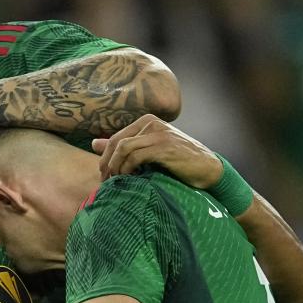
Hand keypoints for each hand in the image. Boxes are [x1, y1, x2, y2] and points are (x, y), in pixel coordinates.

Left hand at [93, 114, 222, 186]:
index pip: (115, 138)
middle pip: (116, 142)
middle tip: (106, 181)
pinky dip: (128, 169)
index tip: (104, 175)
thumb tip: (94, 143)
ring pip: (123, 148)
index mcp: (146, 121)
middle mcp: (152, 123)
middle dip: (107, 163)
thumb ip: (124, 146)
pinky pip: (135, 156)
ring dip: (116, 167)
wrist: (208, 168)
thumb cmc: (178, 161)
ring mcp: (159, 133)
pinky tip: (131, 178)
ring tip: (117, 181)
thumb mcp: (148, 150)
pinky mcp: (164, 146)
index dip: (105, 158)